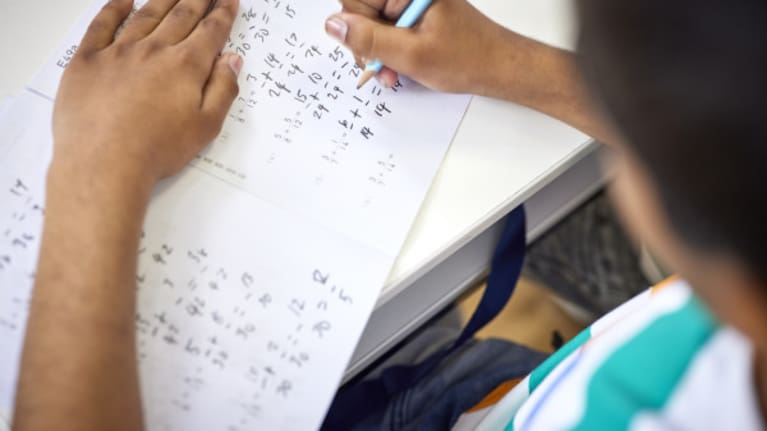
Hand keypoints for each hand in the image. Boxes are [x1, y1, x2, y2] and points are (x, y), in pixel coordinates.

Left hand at [53, 0, 241, 186]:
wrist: (103, 161)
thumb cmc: (157, 149)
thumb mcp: (206, 127)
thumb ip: (223, 89)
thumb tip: (232, 60)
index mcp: (186, 66)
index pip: (210, 32)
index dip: (223, 13)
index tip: (229, 0)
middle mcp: (154, 50)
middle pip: (181, 16)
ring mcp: (118, 52)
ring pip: (146, 15)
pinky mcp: (87, 61)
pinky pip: (101, 25)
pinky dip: (113, 8)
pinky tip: (124, 0)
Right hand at [324, 0, 512, 93]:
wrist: (498, 67)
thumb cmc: (467, 58)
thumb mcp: (411, 54)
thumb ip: (369, 39)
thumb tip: (333, 25)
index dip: (356, 27)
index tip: (369, 51)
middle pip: (361, 11)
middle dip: (367, 44)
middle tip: (381, 68)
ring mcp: (410, 3)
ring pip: (372, 25)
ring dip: (377, 53)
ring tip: (393, 74)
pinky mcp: (413, 16)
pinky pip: (386, 30)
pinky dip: (388, 52)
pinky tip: (398, 69)